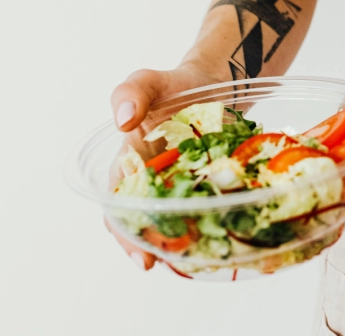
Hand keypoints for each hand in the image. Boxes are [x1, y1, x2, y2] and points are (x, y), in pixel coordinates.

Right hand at [106, 63, 221, 269]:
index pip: (120, 206)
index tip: (140, 255)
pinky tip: (224, 233)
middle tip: (166, 263)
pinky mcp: (213, 181)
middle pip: (148, 222)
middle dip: (152, 246)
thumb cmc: (173, 85)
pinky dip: (214, 220)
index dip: (125, 232)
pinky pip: (211, 205)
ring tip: (194, 258)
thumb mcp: (148, 81)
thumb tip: (124, 121)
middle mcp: (156, 180)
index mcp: (131, 164)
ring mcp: (186, 183)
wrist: (212, 81)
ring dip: (183, 240)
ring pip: (180, 219)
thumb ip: (131, 93)